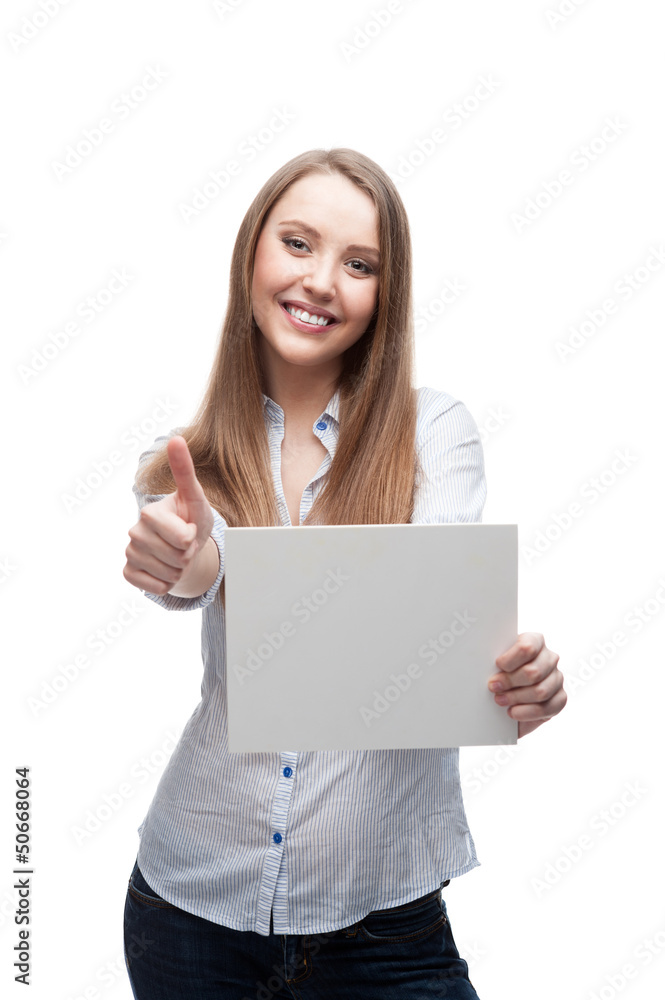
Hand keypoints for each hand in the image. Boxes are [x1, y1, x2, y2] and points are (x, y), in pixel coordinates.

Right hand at [123, 436, 213, 595]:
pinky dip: (165, 584)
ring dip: (179, 570)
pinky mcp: (128, 572)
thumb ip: (185, 471)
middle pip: (174, 557)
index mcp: (150, 512)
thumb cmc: (191, 519)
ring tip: (177, 557)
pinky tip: (165, 571)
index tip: (190, 530)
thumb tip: (176, 438)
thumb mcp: (195, 497)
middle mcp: (134, 531)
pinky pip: (151, 586)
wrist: (184, 547)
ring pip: (166, 573)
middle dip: (187, 555)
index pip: (180, 537)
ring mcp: (130, 552)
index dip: (191, 538)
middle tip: (185, 545)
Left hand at [487, 632, 566, 737]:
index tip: (497, 666)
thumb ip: (495, 661)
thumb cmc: (501, 673)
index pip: (527, 647)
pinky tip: (512, 712)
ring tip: (500, 700)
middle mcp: (549, 658)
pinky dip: (525, 712)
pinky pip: (546, 708)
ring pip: (539, 691)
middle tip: (493, 687)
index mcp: (535, 641)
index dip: (510, 660)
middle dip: (510, 682)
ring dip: (516, 698)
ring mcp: (557, 678)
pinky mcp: (560, 698)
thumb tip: (484, 666)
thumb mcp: (497, 663)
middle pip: (533, 672)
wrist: (508, 696)